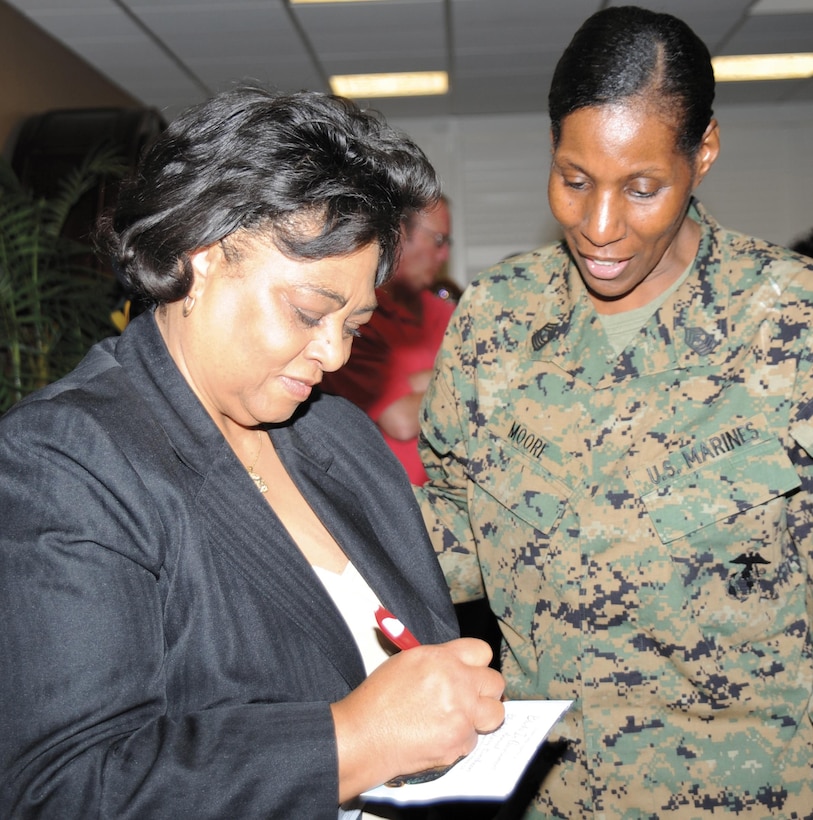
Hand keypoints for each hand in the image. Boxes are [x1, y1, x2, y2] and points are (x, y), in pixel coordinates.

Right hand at [331, 638, 504, 800]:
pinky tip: (439, 737)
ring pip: (495, 714)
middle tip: (471, 697)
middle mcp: (457, 683)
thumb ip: (437, 660)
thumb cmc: (377, 700)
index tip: (473, 671)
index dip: (477, 663)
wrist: (364, 735)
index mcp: (442, 658)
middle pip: (495, 682)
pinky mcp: (459, 743)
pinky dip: (460, 740)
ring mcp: (461, 714)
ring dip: (482, 716)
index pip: (482, 651)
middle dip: (486, 690)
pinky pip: (473, 740)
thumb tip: (455, 663)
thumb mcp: (405, 662)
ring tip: (460, 718)